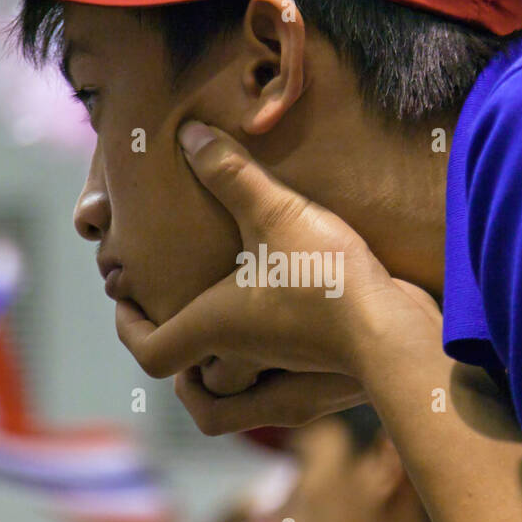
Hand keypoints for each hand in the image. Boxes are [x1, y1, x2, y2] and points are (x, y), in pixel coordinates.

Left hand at [115, 122, 440, 433]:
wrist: (395, 332)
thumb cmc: (324, 279)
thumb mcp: (275, 214)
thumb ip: (231, 174)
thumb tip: (191, 134)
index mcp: (214, 329)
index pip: (150, 353)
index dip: (130, 328)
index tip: (126, 300)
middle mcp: (242, 359)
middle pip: (190, 382)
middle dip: (178, 354)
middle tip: (177, 311)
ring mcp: (283, 376)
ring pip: (234, 386)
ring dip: (220, 361)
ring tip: (227, 312)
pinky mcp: (319, 373)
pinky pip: (275, 377)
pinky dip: (266, 355)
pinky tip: (284, 309)